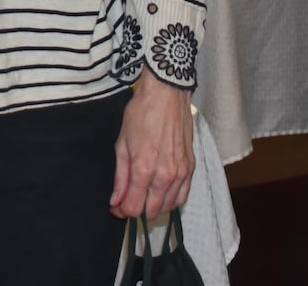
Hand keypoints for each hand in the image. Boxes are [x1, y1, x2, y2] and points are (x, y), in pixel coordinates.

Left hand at [111, 75, 194, 219]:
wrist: (166, 95)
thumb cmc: (141, 114)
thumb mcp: (122, 144)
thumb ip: (120, 177)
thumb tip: (115, 201)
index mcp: (143, 169)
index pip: (133, 208)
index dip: (122, 211)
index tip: (116, 206)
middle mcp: (165, 176)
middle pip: (151, 212)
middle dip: (137, 210)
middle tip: (127, 200)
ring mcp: (181, 173)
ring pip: (169, 207)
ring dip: (154, 206)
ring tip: (143, 194)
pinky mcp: (191, 168)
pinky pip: (183, 196)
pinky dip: (171, 200)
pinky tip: (161, 192)